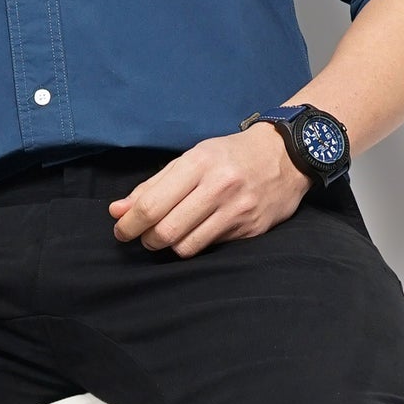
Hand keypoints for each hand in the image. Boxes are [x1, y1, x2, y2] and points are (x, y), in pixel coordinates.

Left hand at [109, 124, 312, 254]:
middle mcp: (218, 187)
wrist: (286, 156)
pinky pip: (210, 247)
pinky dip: (195, 244)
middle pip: (166, 231)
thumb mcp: (191, 159)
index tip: (121, 230)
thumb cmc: (230, 156)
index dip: (129, 224)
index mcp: (198, 164)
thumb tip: (117, 211)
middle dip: (147, 239)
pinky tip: (197, 232)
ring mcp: (236, 210)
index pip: (152, 205)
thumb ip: (153, 186)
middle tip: (145, 237)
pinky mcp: (250, 229)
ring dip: (169, 247)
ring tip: (169, 236)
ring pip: (186, 246)